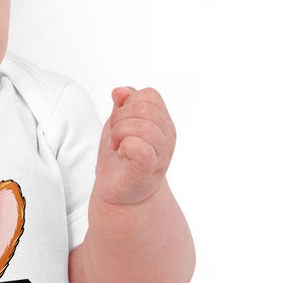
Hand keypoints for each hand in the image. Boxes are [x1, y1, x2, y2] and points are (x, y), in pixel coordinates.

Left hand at [93, 87, 175, 207]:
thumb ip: (122, 105)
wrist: (117, 191)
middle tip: (115, 137)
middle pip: (144, 108)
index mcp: (162, 121)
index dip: (128, 104)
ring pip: (142, 126)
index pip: (149, 96)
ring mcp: (162, 153)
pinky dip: (126, 147)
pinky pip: (141, 147)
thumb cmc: (120, 157)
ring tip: (118, 146)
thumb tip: (120, 91)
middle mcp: (167, 136)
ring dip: (119, 133)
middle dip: (119, 119)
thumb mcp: (119, 124)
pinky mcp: (150, 169)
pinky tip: (123, 154)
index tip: (120, 123)